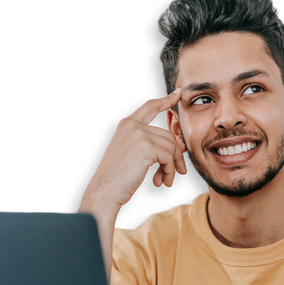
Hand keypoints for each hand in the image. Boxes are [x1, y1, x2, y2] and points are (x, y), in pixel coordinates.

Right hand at [83, 88, 185, 209]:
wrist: (105, 190)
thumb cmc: (118, 177)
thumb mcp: (130, 153)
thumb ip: (147, 143)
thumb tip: (176, 147)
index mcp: (127, 124)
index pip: (150, 106)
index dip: (166, 100)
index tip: (177, 94)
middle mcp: (133, 125)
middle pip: (168, 135)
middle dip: (176, 155)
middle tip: (178, 172)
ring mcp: (139, 134)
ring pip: (171, 147)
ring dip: (172, 167)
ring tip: (165, 180)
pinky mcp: (146, 147)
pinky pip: (169, 157)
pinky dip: (169, 171)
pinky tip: (162, 181)